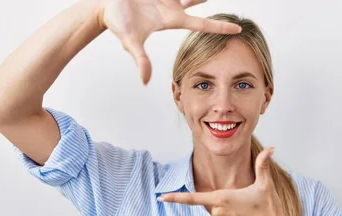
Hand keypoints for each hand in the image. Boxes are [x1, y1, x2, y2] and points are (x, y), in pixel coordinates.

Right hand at [97, 0, 241, 83]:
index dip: (219, 28)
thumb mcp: (131, 42)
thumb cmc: (117, 23)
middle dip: (208, 0)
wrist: (103, 6)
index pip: (201, 24)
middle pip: (198, 2)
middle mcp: (171, 8)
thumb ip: (140, 60)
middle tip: (228, 2)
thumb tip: (145, 81)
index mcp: (171, 20)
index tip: (238, 29)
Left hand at [157, 147, 293, 215]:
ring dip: (227, 211)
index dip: (175, 198)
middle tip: (244, 203)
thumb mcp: (265, 184)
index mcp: (222, 198)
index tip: (161, 197)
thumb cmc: (269, 209)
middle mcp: (217, 212)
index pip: (193, 198)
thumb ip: (263, 164)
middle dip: (225, 200)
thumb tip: (272, 148)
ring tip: (245, 213)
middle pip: (213, 201)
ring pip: (216, 212)